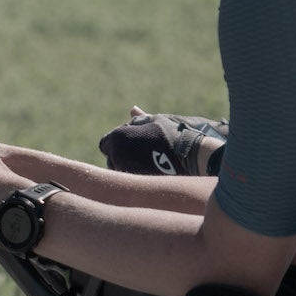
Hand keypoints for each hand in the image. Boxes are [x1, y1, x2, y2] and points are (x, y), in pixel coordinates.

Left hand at [98, 106, 228, 176]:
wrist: (190, 156)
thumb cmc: (172, 134)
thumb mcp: (155, 121)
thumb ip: (139, 119)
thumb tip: (132, 109)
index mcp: (117, 139)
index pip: (105, 143)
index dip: (118, 141)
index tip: (133, 140)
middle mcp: (116, 157)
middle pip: (111, 158)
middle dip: (121, 154)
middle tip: (144, 149)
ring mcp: (125, 173)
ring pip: (120, 170)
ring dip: (129, 165)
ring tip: (150, 159)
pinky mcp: (135, 185)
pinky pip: (130, 181)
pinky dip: (137, 175)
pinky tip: (152, 170)